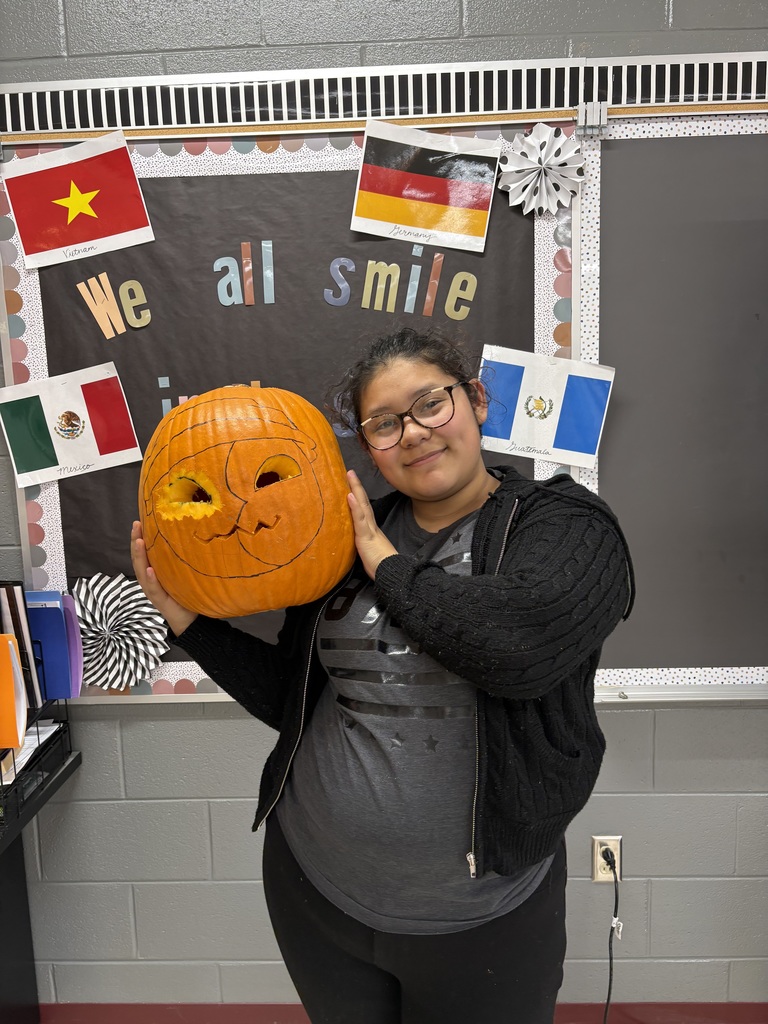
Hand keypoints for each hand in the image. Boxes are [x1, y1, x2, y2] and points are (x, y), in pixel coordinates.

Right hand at [130, 521, 197, 636]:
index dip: (139, 538)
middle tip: (136, 525)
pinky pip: (154, 589)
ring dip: (140, 556)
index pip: (143, 553)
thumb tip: (188, 537)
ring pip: (142, 572)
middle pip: (139, 559)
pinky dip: (151, 580)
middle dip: (136, 542)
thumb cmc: (185, 595)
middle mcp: (150, 580)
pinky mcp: (161, 601)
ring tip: (139, 541)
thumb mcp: (181, 573)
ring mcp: (153, 591)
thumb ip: (179, 560)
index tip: (139, 521)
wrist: (189, 621)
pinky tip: (149, 570)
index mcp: (154, 573)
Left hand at [346, 470, 397, 579]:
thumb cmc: (381, 567)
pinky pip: (360, 519)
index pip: (363, 510)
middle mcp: (371, 526)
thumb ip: (364, 546)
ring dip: (355, 489)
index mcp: (371, 530)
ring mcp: (369, 530)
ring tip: (350, 475)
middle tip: (350, 472)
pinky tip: (350, 495)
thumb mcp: (369, 554)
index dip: (358, 497)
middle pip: (363, 502)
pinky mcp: (366, 537)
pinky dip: (355, 506)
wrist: (391, 574)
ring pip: (362, 506)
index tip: (352, 484)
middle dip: (356, 486)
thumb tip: (358, 544)